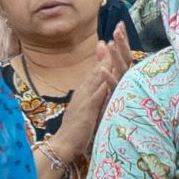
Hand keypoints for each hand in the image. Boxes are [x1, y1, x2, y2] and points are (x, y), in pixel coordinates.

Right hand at [52, 26, 134, 163]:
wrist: (64, 143)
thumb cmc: (77, 128)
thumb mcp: (88, 109)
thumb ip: (94, 98)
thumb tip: (102, 88)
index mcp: (86, 91)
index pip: (97, 70)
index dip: (104, 56)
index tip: (111, 41)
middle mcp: (85, 91)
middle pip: (98, 69)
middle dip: (106, 52)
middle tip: (114, 35)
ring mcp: (85, 99)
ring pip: (97, 77)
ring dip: (105, 62)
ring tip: (113, 49)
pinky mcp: (87, 109)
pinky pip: (96, 95)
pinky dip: (102, 85)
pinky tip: (108, 77)